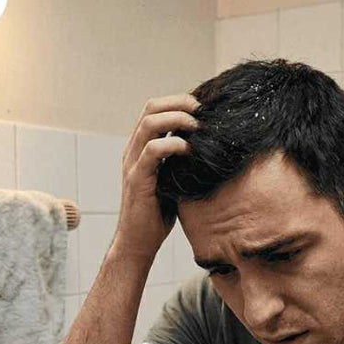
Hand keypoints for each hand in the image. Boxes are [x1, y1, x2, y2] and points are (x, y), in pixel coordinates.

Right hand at [114, 95, 199, 260]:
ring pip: (150, 122)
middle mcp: (133, 149)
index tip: (203, 108)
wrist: (138, 242)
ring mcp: (133, 162)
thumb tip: (211, 146)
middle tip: (204, 111)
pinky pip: (152, 151)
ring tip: (198, 127)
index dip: (179, 101)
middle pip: (151, 107)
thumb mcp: (173, 179)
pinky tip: (189, 150)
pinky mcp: (137, 179)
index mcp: (140, 147)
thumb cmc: (158, 214)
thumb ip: (181, 160)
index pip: (155, 108)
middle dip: (181, 103)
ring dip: (178, 118)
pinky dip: (174, 144)